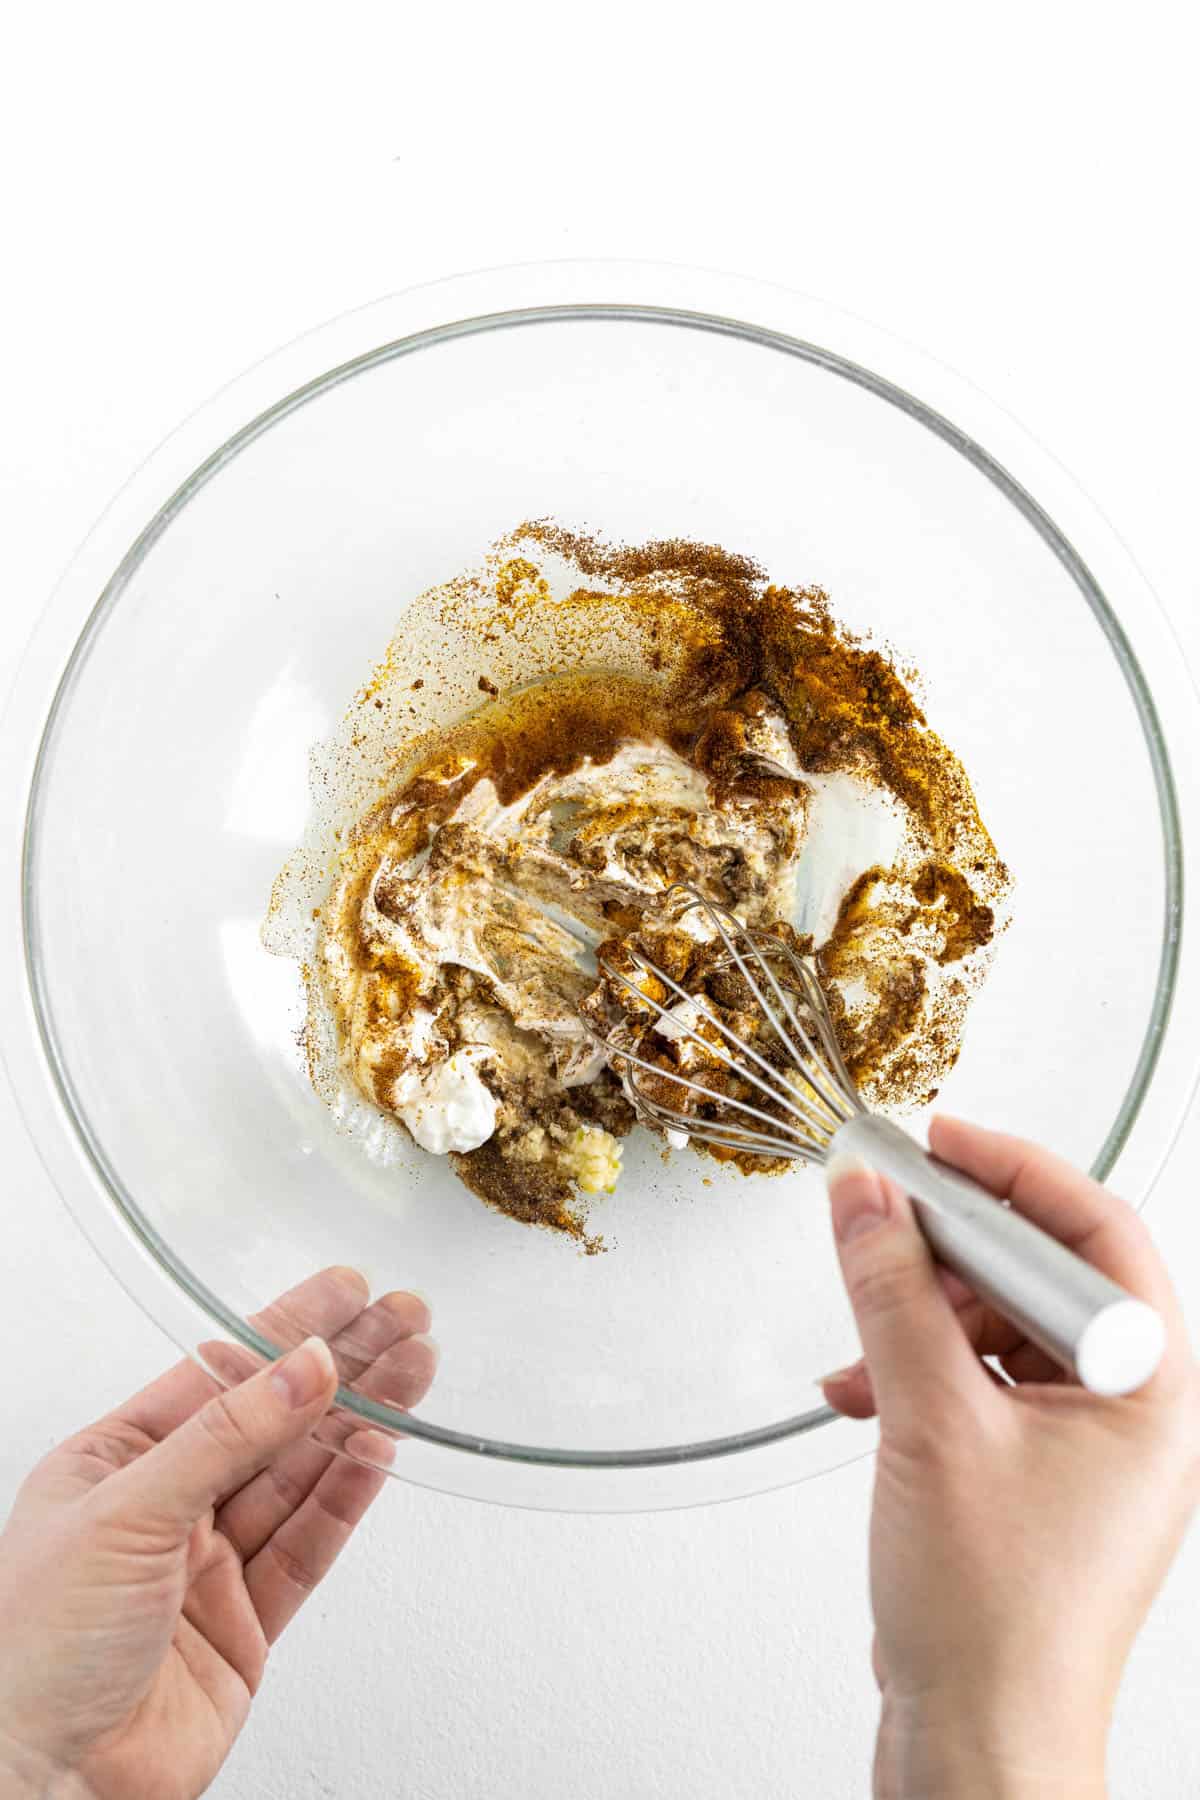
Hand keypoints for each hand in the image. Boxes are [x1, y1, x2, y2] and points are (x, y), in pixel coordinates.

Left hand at [0, 1267, 435, 1799]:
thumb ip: (225, 1436)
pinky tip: (378, 1452)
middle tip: (402, 1320)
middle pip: (272, 1419)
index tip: (343, 1291)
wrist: (43, 1787)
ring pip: (300, 1476)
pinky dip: (348, 1498)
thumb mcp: (125, 1513)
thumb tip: (300, 1368)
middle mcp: (163, 1508)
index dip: (286, 1327)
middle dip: (341, 1366)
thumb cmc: (30, 1655)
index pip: (219, 1373)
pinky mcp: (245, 1625)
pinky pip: (309, 1546)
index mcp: (113, 1462)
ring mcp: (207, 1567)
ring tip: (412, 1373)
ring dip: (360, 1422)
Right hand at [821, 1118, 1199, 1799]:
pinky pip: (975, 1384)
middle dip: (949, 1249)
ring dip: (918, 1317)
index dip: (1013, 1171)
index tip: (939, 1139)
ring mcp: (1082, 1451)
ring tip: (858, 1334)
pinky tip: (859, 1392)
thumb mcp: (931, 1424)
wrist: (978, 1750)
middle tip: (879, 1218)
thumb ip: (892, 1295)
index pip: (1095, 1231)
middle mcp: (1131, 1414)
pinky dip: (913, 1374)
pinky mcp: (1029, 1480)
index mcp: (1152, 1391)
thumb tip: (865, 1199)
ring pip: (998, 1329)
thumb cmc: (997, 1622)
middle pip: (1040, 1274)